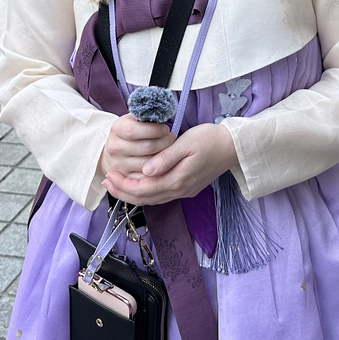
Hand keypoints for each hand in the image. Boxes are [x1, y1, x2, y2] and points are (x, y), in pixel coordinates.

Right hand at [99, 114, 174, 182]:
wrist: (113, 152)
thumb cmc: (130, 133)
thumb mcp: (133, 120)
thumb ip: (146, 116)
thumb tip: (163, 113)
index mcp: (117, 129)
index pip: (134, 130)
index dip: (154, 130)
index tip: (165, 129)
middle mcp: (115, 148)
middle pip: (147, 147)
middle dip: (165, 142)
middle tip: (172, 138)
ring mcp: (119, 165)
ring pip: (150, 163)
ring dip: (164, 156)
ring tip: (169, 149)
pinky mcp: (126, 178)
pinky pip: (148, 177)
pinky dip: (159, 170)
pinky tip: (164, 162)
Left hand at [102, 123, 236, 206]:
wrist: (233, 147)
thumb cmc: (210, 140)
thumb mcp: (186, 143)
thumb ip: (165, 158)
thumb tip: (146, 171)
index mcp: (178, 180)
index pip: (143, 190)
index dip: (123, 185)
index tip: (109, 175)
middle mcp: (179, 190)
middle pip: (145, 198)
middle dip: (122, 192)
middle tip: (105, 181)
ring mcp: (184, 191)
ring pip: (152, 199)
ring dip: (132, 192)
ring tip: (116, 183)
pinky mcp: (187, 187)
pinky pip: (161, 194)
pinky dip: (146, 190)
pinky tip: (138, 181)